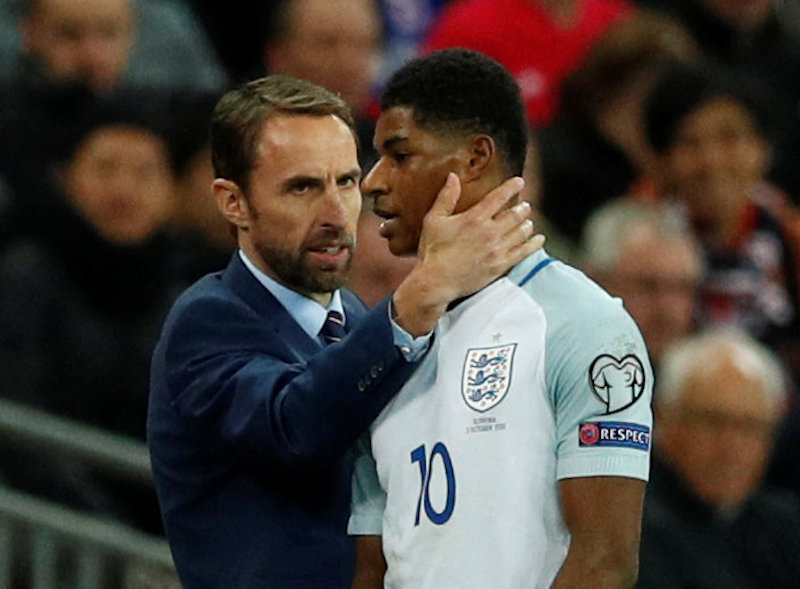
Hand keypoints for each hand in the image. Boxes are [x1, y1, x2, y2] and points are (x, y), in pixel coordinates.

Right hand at [393, 173, 543, 335]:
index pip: (499, 197)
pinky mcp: (500, 265)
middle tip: (525, 206)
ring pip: (522, 232)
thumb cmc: (432, 250)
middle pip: (515, 214)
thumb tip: (453, 177)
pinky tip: (538, 240)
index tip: (519, 182)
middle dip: (522, 208)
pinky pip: (523, 252)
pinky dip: (533, 244)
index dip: (512, 187)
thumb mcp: (434, 220)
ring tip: (528, 222)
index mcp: (475, 218)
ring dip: (527, 224)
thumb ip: (446, 197)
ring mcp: (497, 250)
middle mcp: (489, 232)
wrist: (436, 281)